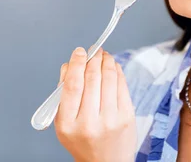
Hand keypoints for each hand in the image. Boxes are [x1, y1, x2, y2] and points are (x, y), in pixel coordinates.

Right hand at [54, 47, 136, 161]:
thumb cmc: (83, 141)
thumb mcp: (64, 123)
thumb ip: (63, 95)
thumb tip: (69, 65)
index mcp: (68, 124)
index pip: (72, 85)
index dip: (76, 64)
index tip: (79, 52)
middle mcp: (89, 123)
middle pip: (92, 79)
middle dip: (93, 59)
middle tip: (93, 50)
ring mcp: (110, 120)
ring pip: (109, 79)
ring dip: (106, 61)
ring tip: (103, 55)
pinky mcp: (127, 118)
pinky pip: (122, 86)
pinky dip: (117, 72)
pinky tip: (113, 66)